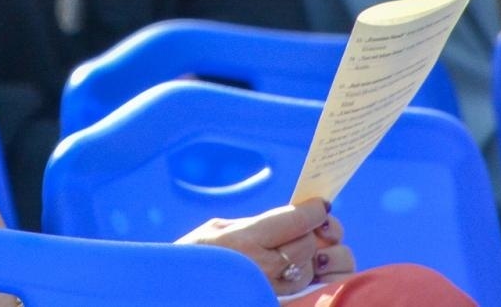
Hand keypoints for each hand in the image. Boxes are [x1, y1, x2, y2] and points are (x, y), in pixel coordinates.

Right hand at [177, 198, 355, 295]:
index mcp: (245, 241)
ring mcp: (270, 292)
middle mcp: (262, 269)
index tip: (320, 204)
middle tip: (310, 225)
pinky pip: (309, 291)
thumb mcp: (217, 229)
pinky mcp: (276, 304)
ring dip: (312, 258)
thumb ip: (255, 223)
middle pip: (309, 244)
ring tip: (301, 250)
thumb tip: (291, 217)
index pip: (298, 220)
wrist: (180, 294)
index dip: (315, 210)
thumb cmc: (194, 258)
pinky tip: (306, 269)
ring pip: (312, 269)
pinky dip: (313, 278)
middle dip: (313, 232)